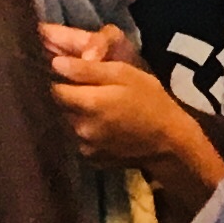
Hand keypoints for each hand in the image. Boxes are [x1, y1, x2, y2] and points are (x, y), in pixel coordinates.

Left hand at [50, 39, 223, 201]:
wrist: (169, 141)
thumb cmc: (149, 100)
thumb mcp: (124, 74)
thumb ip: (87, 70)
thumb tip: (55, 64)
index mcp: (88, 104)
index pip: (54, 88)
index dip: (60, 77)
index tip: (68, 69)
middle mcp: (81, 128)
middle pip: (60, 106)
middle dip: (69, 94)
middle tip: (90, 87)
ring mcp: (85, 147)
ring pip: (69, 122)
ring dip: (78, 112)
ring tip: (99, 105)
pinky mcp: (91, 159)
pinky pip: (80, 138)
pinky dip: (86, 128)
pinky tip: (104, 124)